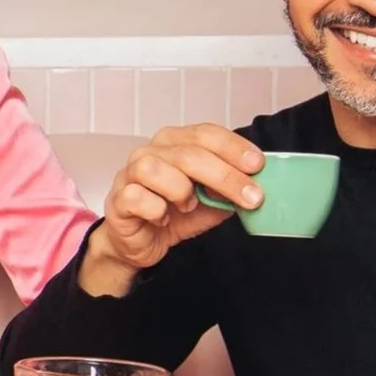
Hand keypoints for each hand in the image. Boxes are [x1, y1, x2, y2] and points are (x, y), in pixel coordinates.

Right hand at [78, 123, 265, 295]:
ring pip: (154, 168)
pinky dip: (155, 209)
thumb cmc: (172, 214)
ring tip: (189, 206)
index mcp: (174, 143)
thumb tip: (257, 186)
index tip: (257, 165)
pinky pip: (136, 197)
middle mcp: (150, 151)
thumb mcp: (209, 201)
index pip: (205, 133)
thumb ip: (228, 190)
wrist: (139, 242)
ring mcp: (129, 174)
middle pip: (188, 153)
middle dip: (224, 176)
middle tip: (251, 197)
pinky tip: (162, 218)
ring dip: (180, 190)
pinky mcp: (118, 199)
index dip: (233, 147)